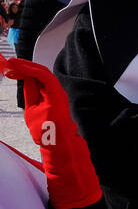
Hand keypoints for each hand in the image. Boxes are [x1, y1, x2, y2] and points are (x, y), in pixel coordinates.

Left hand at [2, 58, 100, 208]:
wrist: (59, 145)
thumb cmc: (48, 131)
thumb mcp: (33, 110)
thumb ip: (32, 96)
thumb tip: (24, 81)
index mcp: (48, 96)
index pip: (35, 78)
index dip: (22, 71)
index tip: (10, 68)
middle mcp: (54, 92)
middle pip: (38, 73)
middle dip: (21, 66)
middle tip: (8, 63)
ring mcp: (57, 94)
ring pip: (41, 72)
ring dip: (25, 66)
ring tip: (12, 64)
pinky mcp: (57, 96)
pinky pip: (44, 78)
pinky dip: (32, 71)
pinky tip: (21, 68)